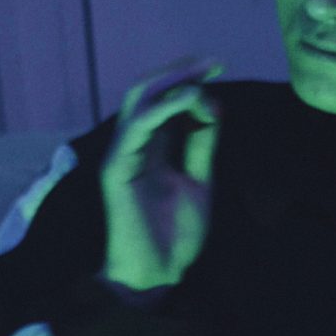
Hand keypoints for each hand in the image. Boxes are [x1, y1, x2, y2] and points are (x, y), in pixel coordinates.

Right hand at [100, 58, 222, 292]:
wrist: (158, 274)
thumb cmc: (174, 234)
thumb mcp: (198, 179)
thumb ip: (200, 143)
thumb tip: (210, 103)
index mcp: (150, 148)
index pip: (163, 100)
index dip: (188, 79)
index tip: (218, 66)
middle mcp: (132, 145)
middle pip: (147, 91)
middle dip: (179, 71)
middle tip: (212, 61)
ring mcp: (122, 155)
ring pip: (139, 102)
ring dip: (171, 81)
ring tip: (202, 73)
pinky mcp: (117, 170)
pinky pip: (136, 129)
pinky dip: (162, 109)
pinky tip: (188, 99)